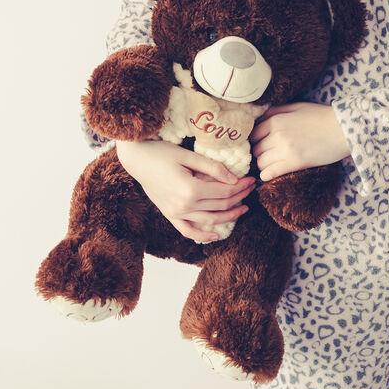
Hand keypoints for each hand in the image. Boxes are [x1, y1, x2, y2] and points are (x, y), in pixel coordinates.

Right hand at [115, 140, 255, 242]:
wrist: (136, 159)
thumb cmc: (160, 152)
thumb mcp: (188, 155)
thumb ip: (212, 167)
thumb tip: (234, 179)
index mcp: (190, 189)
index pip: (224, 191)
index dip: (241, 186)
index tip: (252, 179)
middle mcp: (184, 205)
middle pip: (220, 204)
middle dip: (239, 196)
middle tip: (251, 188)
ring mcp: (176, 213)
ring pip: (210, 220)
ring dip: (230, 216)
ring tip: (244, 208)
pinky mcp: (169, 215)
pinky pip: (188, 231)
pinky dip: (202, 236)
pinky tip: (216, 235)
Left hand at [249, 103, 349, 181]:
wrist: (344, 128)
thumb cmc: (321, 116)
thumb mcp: (296, 107)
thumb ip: (275, 111)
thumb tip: (258, 118)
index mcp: (276, 119)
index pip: (253, 134)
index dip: (256, 140)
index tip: (261, 145)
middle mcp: (277, 134)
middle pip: (256, 149)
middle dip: (260, 153)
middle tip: (268, 155)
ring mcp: (285, 149)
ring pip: (261, 162)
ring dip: (264, 164)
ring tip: (272, 164)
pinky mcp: (295, 163)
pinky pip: (270, 173)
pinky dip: (266, 175)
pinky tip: (269, 175)